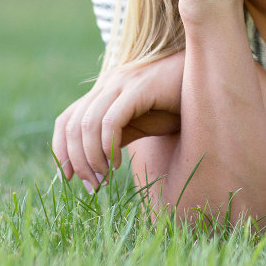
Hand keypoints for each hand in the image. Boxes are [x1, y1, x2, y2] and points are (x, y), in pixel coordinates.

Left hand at [52, 51, 184, 188]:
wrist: (204, 79)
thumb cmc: (173, 103)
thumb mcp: (138, 123)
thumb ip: (112, 136)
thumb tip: (91, 165)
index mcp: (103, 89)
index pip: (66, 120)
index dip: (60, 150)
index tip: (68, 178)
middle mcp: (107, 82)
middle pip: (72, 125)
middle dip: (76, 161)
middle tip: (92, 186)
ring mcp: (121, 82)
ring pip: (87, 125)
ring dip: (91, 159)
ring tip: (104, 178)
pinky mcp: (138, 87)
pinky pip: (111, 122)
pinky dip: (108, 147)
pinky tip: (118, 163)